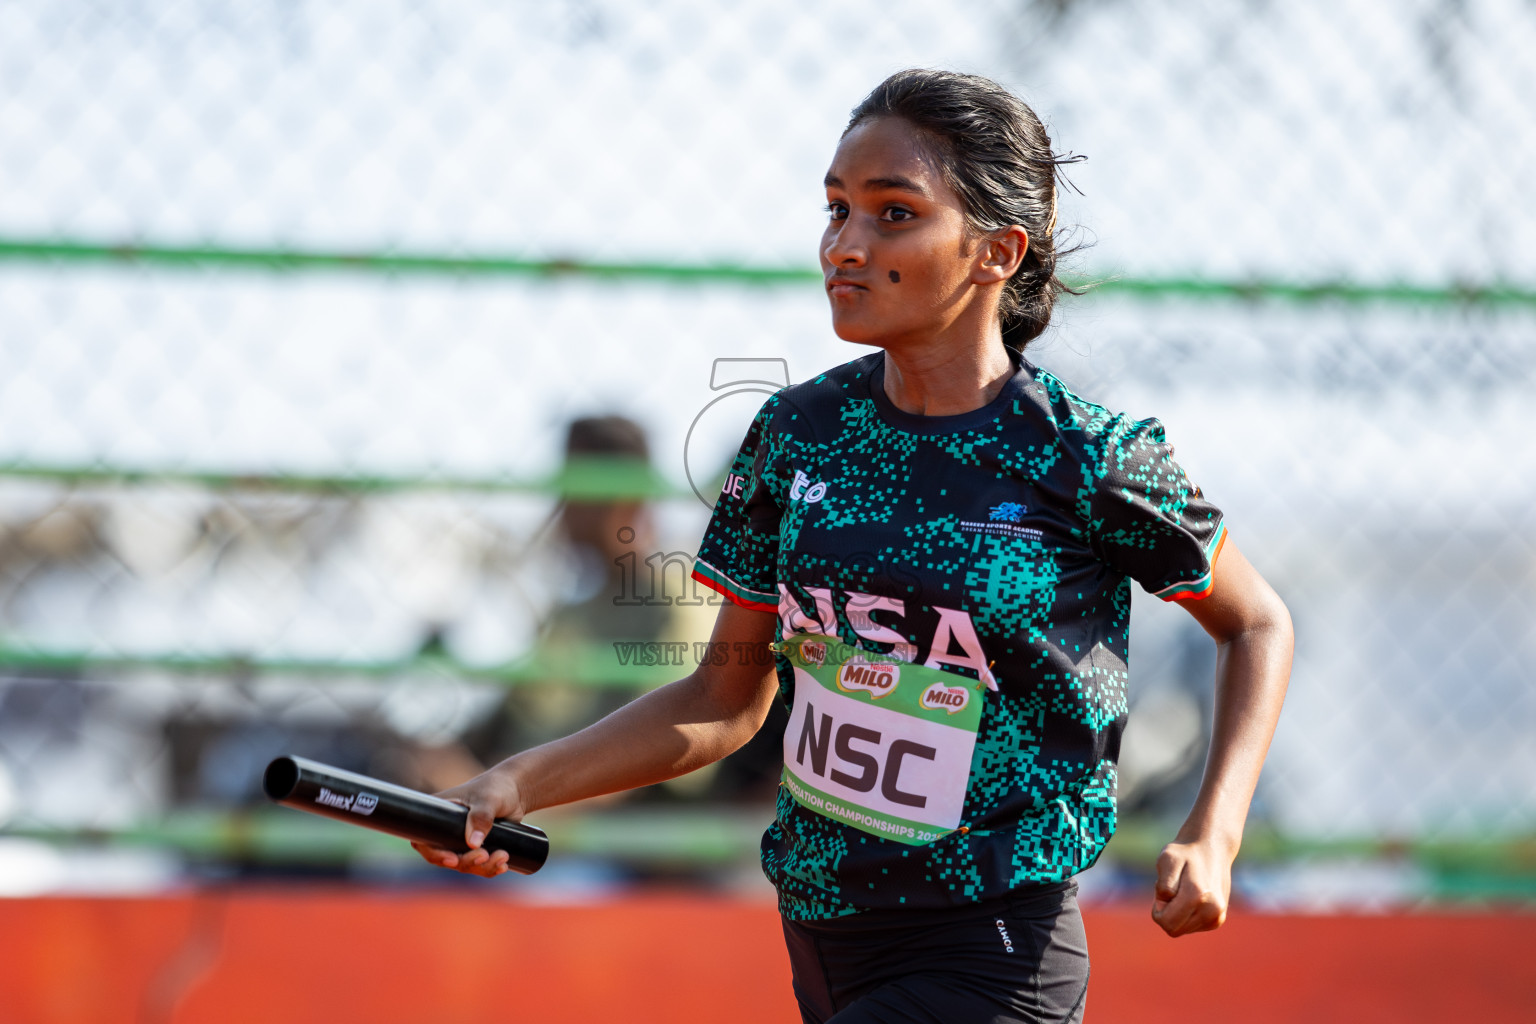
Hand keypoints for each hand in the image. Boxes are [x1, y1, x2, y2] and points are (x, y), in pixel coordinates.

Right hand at [410, 765, 527, 877]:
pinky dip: (491, 868)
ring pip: (464, 864)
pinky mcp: (477, 848)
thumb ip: (481, 818)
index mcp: (438, 814)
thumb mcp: (488, 799)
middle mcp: (446, 831)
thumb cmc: (496, 788)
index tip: (453, 860)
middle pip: (446, 858)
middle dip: (466, 862)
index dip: (435, 854)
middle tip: (484, 855)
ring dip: (482, 866)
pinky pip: (479, 865)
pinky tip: (503, 865)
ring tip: (502, 856)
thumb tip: (472, 844)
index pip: (424, 841)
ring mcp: (461, 841)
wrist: (515, 790)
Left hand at [1151, 836, 1233, 936]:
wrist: (1211, 849)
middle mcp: (1211, 909)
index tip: (1162, 891)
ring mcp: (1217, 916)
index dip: (1157, 908)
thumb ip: (1164, 884)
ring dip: (1177, 913)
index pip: (1166, 922)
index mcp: (1196, 895)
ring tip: (1183, 892)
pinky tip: (1192, 897)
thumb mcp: (1167, 859)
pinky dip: (1186, 915)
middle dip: (1166, 913)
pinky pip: (1192, 927)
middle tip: (1171, 891)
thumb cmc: (1184, 854)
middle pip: (1174, 930)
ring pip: (1183, 929)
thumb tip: (1166, 904)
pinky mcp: (1218, 920)